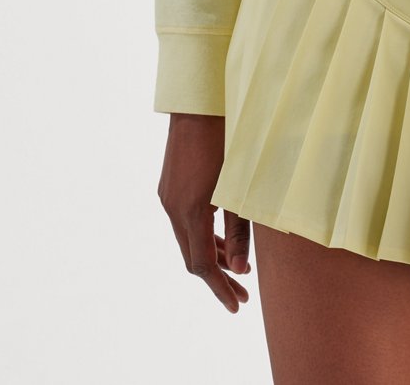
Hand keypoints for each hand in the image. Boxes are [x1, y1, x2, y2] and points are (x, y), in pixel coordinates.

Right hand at [157, 112, 250, 311]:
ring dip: (210, 256)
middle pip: (191, 256)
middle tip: (242, 294)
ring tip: (236, 269)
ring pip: (187, 240)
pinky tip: (218, 238)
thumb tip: (239, 269)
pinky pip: (183, 222)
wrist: (197, 103)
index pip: (202, 265)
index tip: (237, 305)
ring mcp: (167, 197)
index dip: (220, 288)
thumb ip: (239, 229)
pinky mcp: (168, 186)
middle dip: (217, 278)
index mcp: (189, 211)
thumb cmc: (226, 139)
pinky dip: (201, 236)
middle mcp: (172, 208)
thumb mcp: (238, 185)